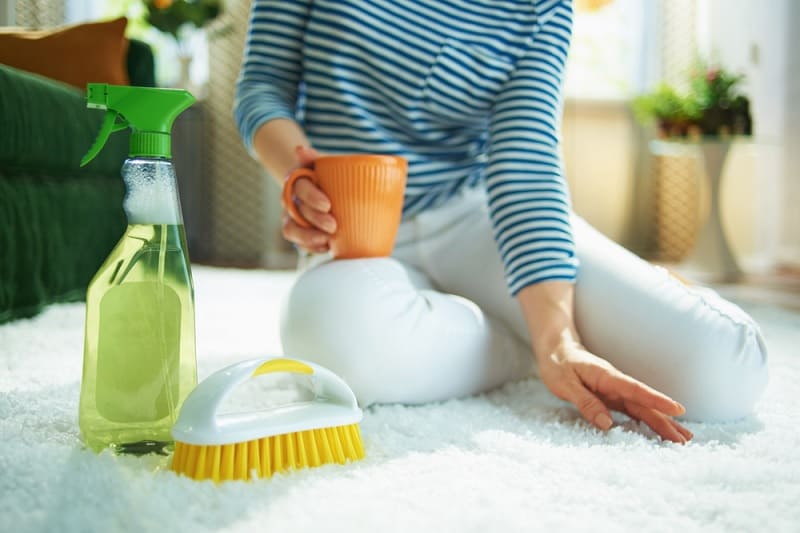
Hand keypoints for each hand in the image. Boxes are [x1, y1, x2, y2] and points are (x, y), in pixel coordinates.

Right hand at [281, 146, 336, 252]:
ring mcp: (291, 216)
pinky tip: (326, 247)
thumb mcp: (326, 163)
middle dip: (314, 219)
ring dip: (307, 237)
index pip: (300, 187)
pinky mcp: (297, 231)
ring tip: (326, 241)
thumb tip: (299, 149)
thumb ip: (315, 156)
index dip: (311, 197)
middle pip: (298, 210)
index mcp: (296, 178)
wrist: (324, 186)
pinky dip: (310, 247)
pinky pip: (297, 242)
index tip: (328, 205)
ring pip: (290, 229)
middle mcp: (290, 198)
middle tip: (333, 226)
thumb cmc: (328, 174)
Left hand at [537, 341, 692, 443]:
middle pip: (644, 404)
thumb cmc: (558, 365)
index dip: (656, 400)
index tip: (678, 409)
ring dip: (662, 422)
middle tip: (685, 440)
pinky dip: (648, 420)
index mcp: (607, 377)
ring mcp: (616, 391)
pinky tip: (660, 430)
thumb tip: (607, 424)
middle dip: (666, 421)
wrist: (556, 349)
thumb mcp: (565, 384)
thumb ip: (586, 402)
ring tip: (683, 439)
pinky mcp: (613, 397)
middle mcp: (616, 384)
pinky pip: (633, 410)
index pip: (636, 390)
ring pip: (642, 409)